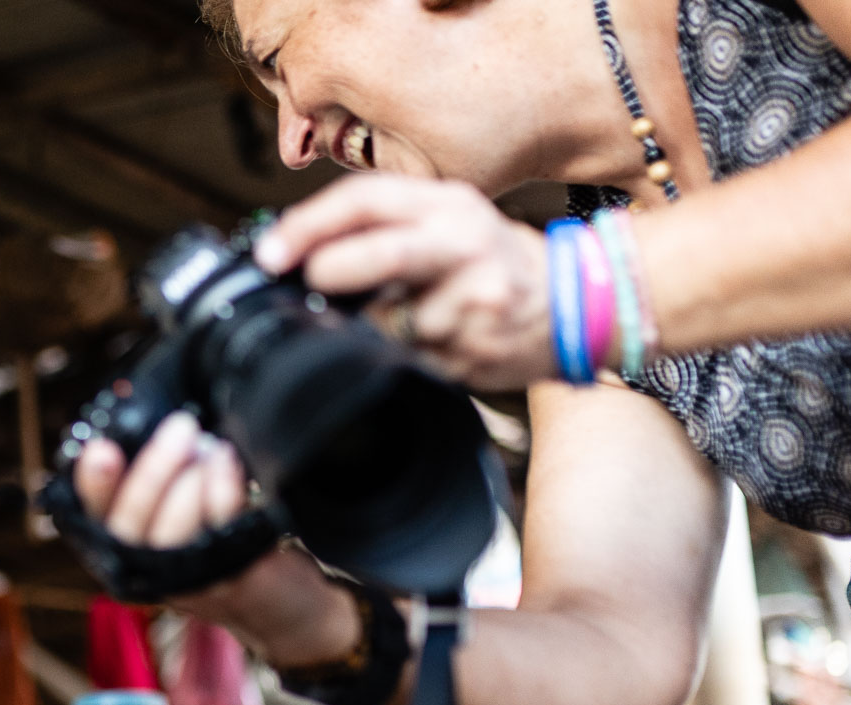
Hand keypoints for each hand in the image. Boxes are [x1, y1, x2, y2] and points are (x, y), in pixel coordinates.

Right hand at [71, 413, 363, 667]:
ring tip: (207, 447)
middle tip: (179, 428)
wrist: (286, 609)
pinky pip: (219, 529)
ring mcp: (190, 582)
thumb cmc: (226, 545)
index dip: (92, 485)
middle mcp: (148, 573)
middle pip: (127, 527)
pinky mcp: (231, 580)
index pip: (92, 518)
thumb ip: (160, 479)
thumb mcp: (181, 515)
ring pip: (168, 534)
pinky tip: (227, 461)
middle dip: (151, 471)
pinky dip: (221, 488)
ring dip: (187, 479)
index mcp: (124, 552)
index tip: (102, 449)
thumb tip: (148, 418)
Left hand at [254, 175, 553, 389]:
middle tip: (308, 284)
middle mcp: (464, 245)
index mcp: (448, 205)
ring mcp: (474, 300)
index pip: (367, 200)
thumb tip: (302, 255)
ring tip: (380, 322)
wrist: (579, 302)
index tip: (272, 252)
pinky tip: (417, 345)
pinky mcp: (475, 348)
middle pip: (383, 253)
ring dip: (364, 328)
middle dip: (331, 271)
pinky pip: (410, 358)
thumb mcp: (449, 220)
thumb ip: (385, 227)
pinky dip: (395, 356)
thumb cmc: (495, 261)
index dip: (310, 225)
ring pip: (389, 319)